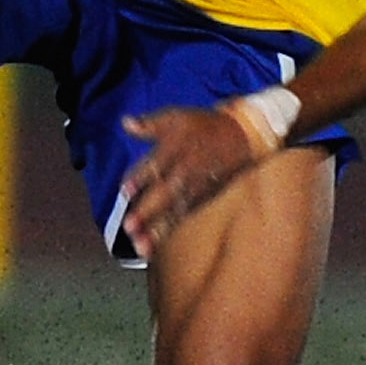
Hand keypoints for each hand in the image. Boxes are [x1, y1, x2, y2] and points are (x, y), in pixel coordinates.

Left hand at [117, 104, 261, 255]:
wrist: (241, 136)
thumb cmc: (203, 126)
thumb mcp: (176, 117)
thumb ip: (149, 124)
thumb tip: (125, 122)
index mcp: (176, 149)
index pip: (155, 166)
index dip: (139, 178)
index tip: (124, 191)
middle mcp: (185, 171)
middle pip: (164, 193)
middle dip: (147, 211)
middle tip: (129, 227)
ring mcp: (195, 188)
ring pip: (174, 211)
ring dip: (156, 230)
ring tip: (141, 247)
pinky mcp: (202, 199)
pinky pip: (183, 217)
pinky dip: (168, 231)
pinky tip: (153, 246)